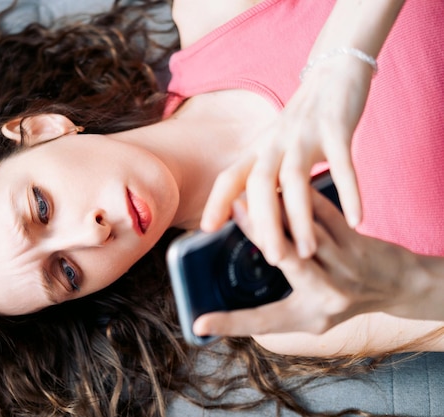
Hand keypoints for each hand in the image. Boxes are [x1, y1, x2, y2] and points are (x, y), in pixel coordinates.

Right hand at [193, 191, 421, 336]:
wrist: (398, 287)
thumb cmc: (341, 299)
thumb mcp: (308, 312)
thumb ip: (273, 304)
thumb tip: (224, 294)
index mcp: (307, 316)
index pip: (261, 322)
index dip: (228, 324)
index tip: (198, 323)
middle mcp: (327, 296)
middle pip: (284, 258)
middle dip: (256, 230)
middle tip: (233, 209)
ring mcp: (345, 267)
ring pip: (304, 230)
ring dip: (277, 208)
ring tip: (253, 190)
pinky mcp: (357, 241)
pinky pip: (324, 213)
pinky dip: (302, 198)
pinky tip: (284, 184)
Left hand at [201, 59, 371, 263]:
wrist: (334, 73)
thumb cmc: (303, 120)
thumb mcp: (276, 145)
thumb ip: (264, 173)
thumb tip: (253, 210)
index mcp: (259, 149)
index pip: (230, 177)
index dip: (216, 202)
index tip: (206, 229)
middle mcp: (275, 143)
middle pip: (259, 184)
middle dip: (263, 222)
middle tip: (272, 258)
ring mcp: (305, 135)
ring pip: (294, 180)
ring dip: (300, 218)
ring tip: (307, 250)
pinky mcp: (337, 129)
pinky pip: (343, 165)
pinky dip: (350, 193)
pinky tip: (358, 221)